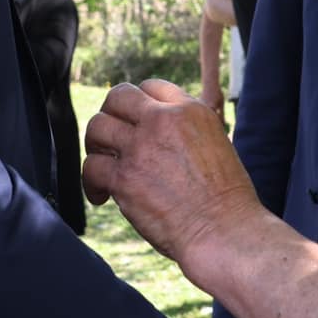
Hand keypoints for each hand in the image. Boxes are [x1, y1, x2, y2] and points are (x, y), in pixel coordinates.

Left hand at [83, 80, 266, 271]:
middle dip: (109, 116)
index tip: (135, 125)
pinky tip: (101, 196)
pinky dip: (91, 184)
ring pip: (97, 127)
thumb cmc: (226, 199)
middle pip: (118, 97)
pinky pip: (91, 168)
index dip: (138, 105)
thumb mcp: (216, 144)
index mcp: (191, 110)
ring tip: (103, 166)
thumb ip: (186, 131)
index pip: (151, 86)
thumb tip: (161, 137)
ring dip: (95, 147)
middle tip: (110, 140)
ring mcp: (141, 147)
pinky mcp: (124, 178)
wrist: (224, 230)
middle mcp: (163, 121)